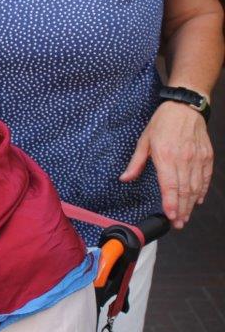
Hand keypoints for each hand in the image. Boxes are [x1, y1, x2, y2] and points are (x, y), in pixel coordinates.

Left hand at [120, 101, 212, 228]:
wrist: (184, 107)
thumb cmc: (162, 123)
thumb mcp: (144, 141)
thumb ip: (135, 163)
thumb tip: (124, 178)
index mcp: (165, 156)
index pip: (169, 185)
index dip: (171, 203)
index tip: (170, 216)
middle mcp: (183, 159)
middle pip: (183, 190)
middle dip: (181, 210)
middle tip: (178, 223)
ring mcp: (197, 158)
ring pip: (195, 187)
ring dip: (191, 204)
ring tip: (185, 216)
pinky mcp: (206, 156)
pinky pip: (205, 177)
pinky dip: (202, 190)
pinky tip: (197, 200)